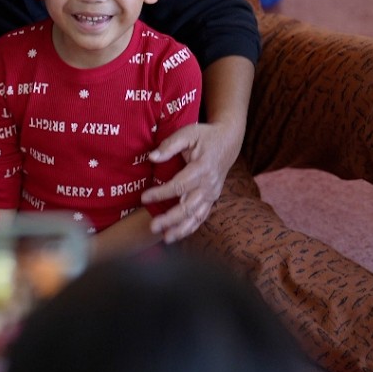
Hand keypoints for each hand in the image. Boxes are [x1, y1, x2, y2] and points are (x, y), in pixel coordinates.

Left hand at [140, 121, 240, 242]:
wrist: (228, 141)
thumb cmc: (205, 136)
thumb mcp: (188, 133)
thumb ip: (169, 145)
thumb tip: (152, 157)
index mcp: (202, 168)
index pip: (179, 185)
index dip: (161, 193)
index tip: (143, 197)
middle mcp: (209, 185)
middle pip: (188, 206)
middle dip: (170, 219)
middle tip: (152, 226)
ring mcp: (212, 194)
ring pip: (196, 216)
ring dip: (181, 229)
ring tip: (165, 238)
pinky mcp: (212, 198)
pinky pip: (202, 217)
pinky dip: (190, 228)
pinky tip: (177, 235)